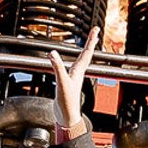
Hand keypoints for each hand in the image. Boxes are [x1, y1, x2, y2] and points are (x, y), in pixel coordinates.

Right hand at [50, 26, 99, 142]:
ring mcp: (73, 78)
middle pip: (86, 54)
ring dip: (83, 51)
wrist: (66, 118)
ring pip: (80, 60)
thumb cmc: (67, 103)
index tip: (95, 29)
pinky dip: (71, 61)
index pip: (86, 52)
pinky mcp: (67, 83)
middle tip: (94, 32)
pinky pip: (71, 68)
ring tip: (87, 44)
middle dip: (90, 42)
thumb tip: (52, 53)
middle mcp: (78, 72)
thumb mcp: (62, 82)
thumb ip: (57, 67)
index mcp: (78, 70)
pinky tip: (69, 63)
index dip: (91, 40)